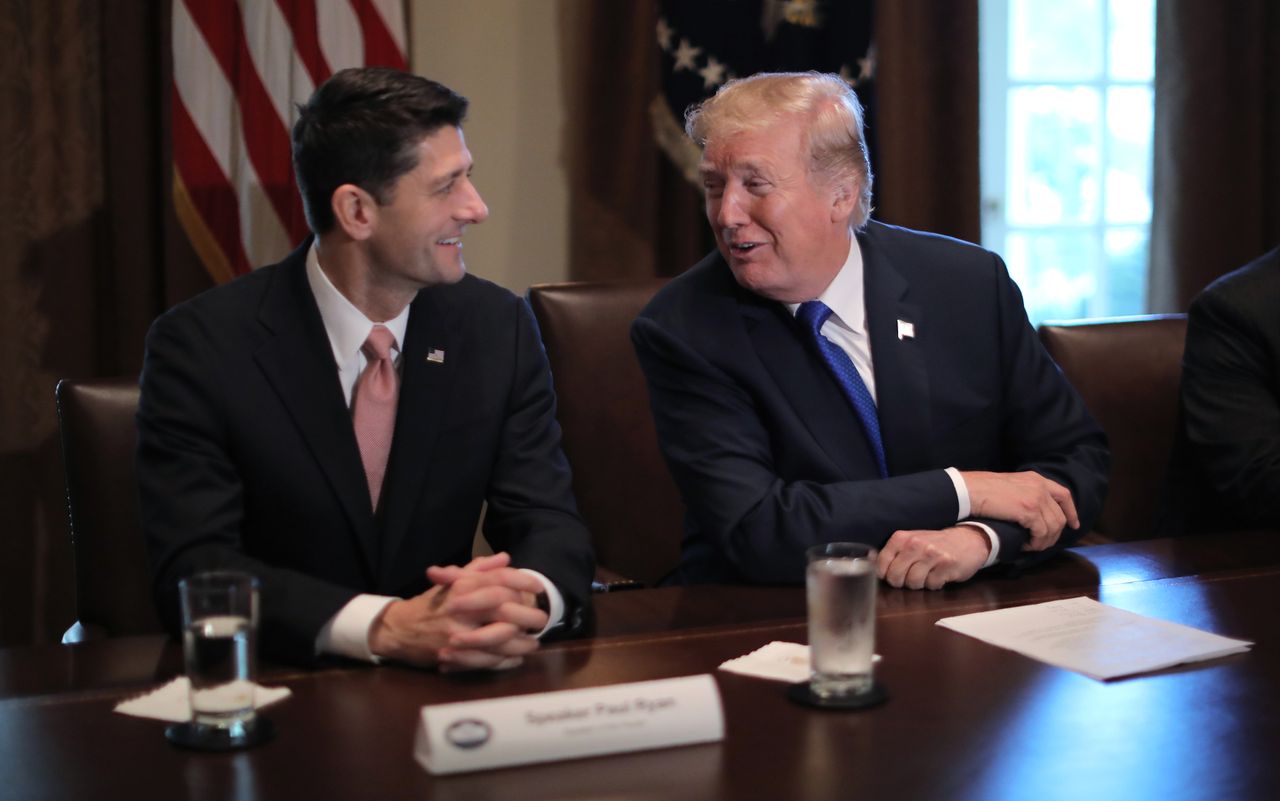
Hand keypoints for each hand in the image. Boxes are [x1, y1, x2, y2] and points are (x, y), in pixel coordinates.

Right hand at [432, 556, 548, 668]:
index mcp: (461, 587)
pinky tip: (516, 659)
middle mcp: (461, 609)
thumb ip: (479, 569)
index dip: (521, 580)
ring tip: (533, 644)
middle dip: (528, 615)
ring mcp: (458, 634)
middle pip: (503, 609)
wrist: (399, 629)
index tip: (537, 586)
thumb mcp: (451, 582)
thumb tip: (505, 558)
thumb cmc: (430, 604)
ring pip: (499, 639)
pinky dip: (505, 661)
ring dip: (520, 643)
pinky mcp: (454, 656)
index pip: (498, 580)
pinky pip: (487, 660)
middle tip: (542, 619)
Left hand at [876, 527, 990, 589]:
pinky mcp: (947, 565)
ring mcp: (932, 554)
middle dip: (902, 582)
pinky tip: (939, 574)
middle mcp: (915, 544)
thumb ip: (892, 553)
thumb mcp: (910, 541)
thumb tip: (870, 563)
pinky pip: (931, 585)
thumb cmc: (934, 544)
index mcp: (901, 538)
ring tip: (927, 573)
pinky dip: (934, 584)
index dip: (886, 575)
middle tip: (912, 576)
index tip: (894, 574)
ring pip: (913, 583)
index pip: (881, 566)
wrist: (967, 540)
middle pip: (895, 577)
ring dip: (920, 583)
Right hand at [960, 470, 1078, 550]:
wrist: (969, 490)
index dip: (1071, 512)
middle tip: (1041, 544)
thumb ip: (1024, 492)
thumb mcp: (1010, 485)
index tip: (1073, 525)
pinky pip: (1042, 533)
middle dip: (1054, 534)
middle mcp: (1040, 487)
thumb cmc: (982, 489)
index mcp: (1036, 479)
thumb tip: (1031, 512)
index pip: (1064, 495)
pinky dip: (1035, 543)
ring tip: (1031, 546)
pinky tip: (1025, 545)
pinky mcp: (1030, 510)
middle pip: (1060, 516)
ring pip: (1053, 527)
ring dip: (1044, 541)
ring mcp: (1036, 498)